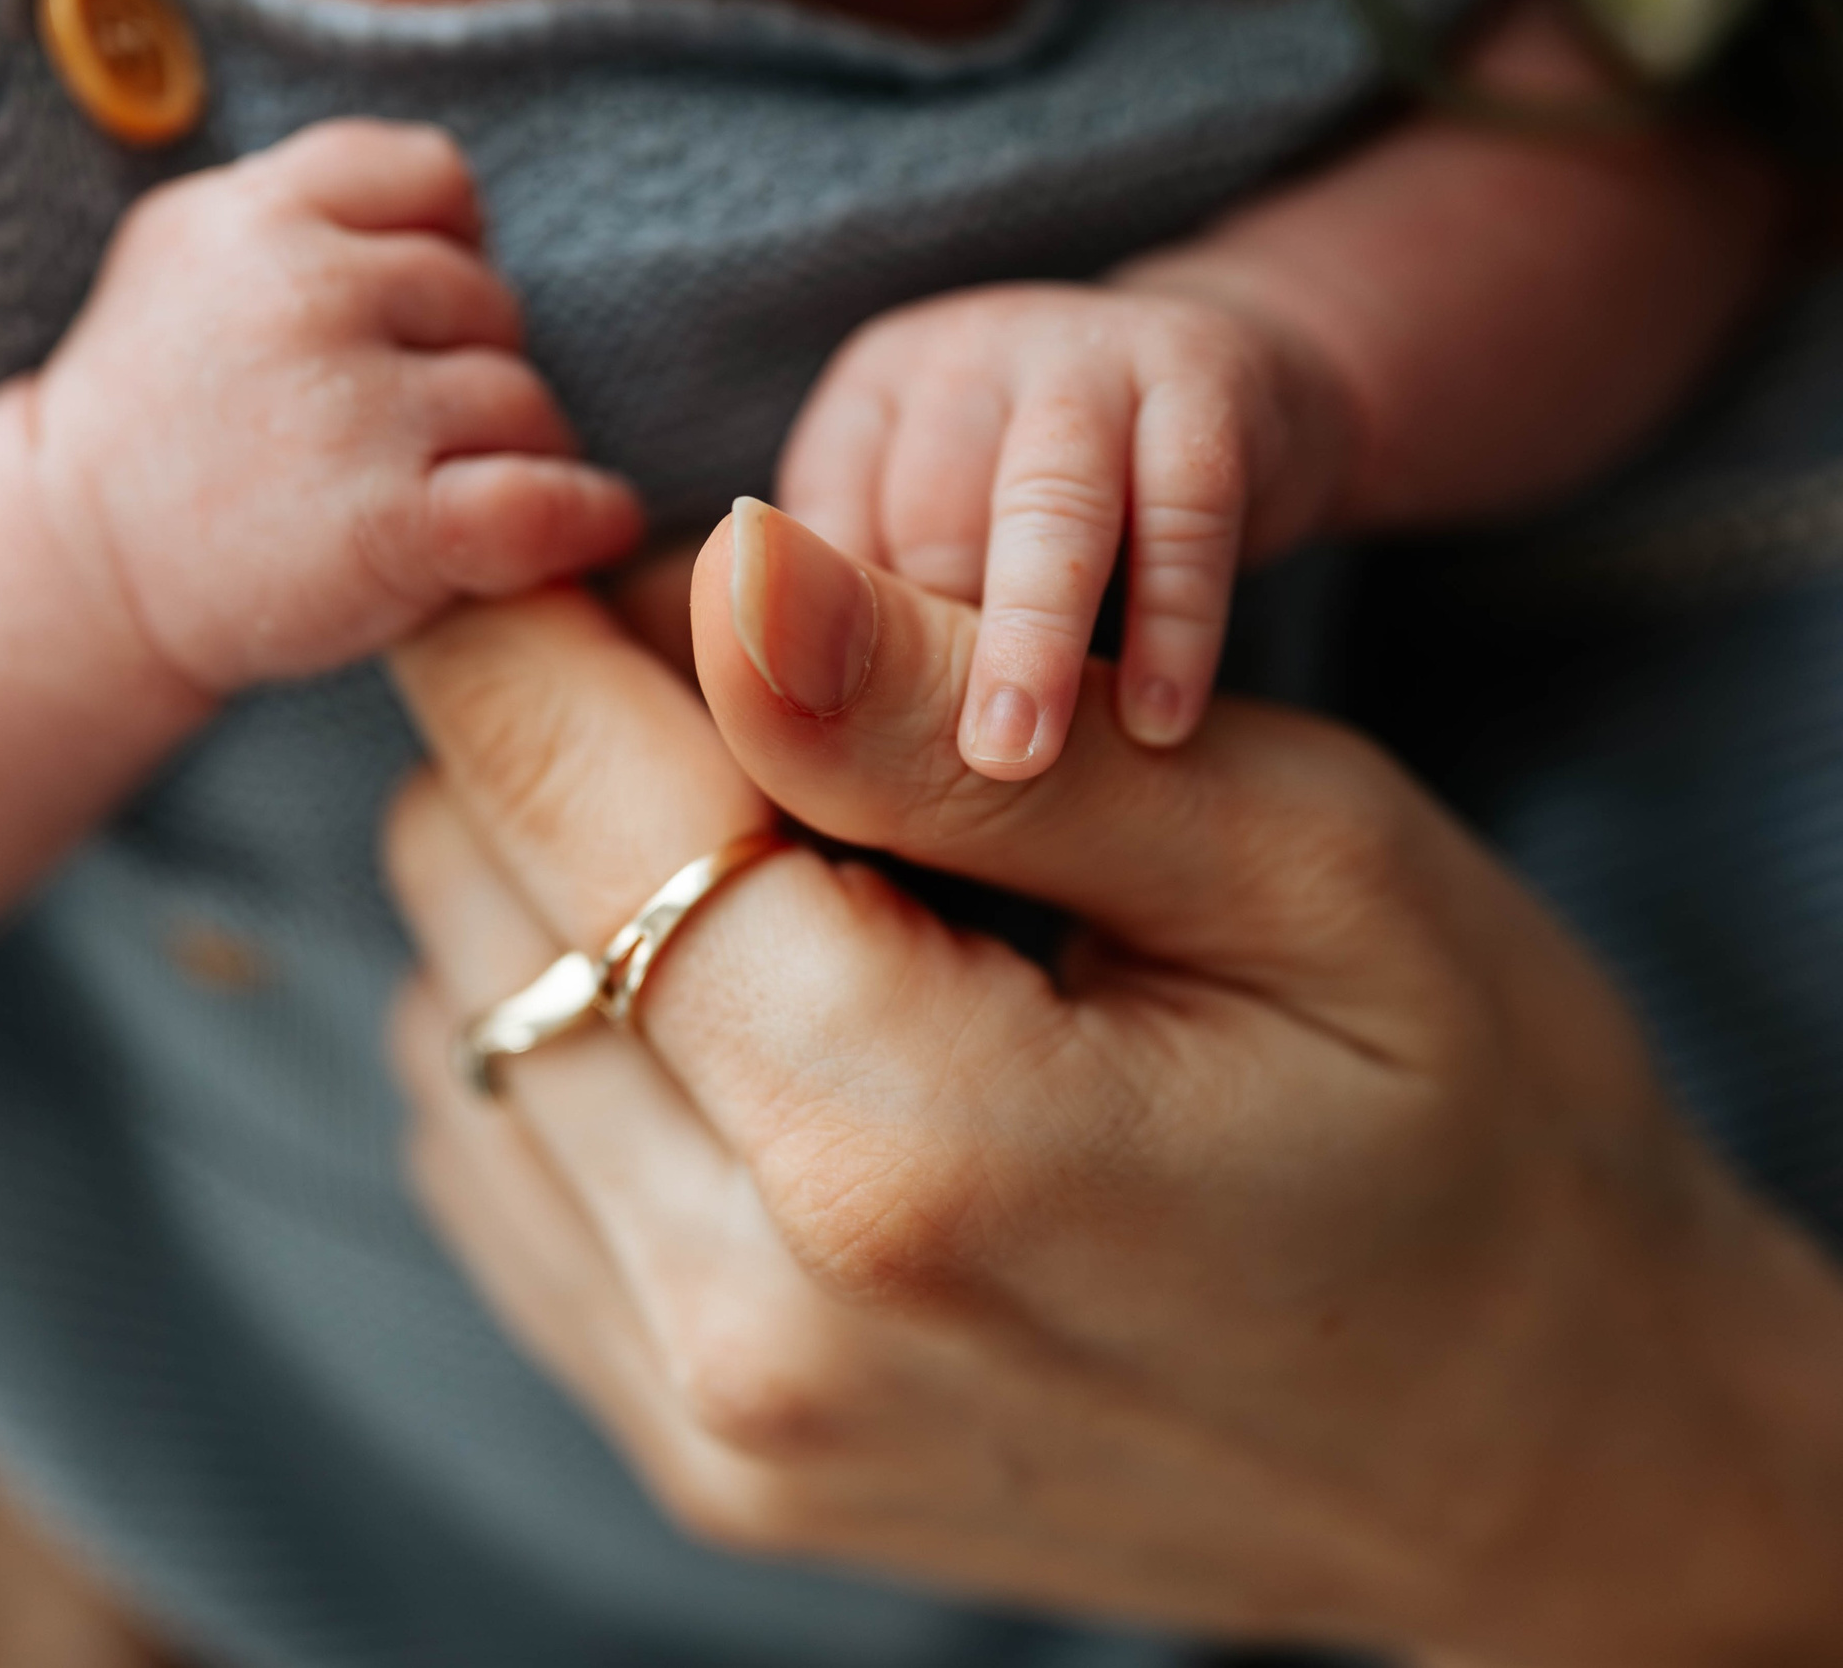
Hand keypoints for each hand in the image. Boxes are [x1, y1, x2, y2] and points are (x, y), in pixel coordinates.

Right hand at [31, 118, 641, 694]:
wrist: (81, 571)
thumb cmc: (158, 423)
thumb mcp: (190, 256)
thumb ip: (312, 215)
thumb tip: (468, 224)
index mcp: (258, 213)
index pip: (435, 179)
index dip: (449, 248)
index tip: (417, 319)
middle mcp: (304, 293)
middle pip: (488, 299)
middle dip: (470, 365)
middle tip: (411, 435)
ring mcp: (350, 410)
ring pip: (522, 401)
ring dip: (515, 452)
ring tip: (445, 494)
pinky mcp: (390, 524)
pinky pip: (546, 499)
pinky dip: (586, 514)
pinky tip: (592, 524)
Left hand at [378, 505, 1842, 1663]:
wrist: (1522, 1452)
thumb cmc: (1466, 1120)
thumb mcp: (1294, 856)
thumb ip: (974, 720)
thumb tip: (731, 565)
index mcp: (907, 1144)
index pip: (564, 795)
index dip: (519, 620)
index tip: (552, 526)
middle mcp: (752, 1314)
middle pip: (476, 902)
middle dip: (559, 740)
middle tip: (762, 696)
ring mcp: (707, 1413)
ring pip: (460, 1027)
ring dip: (555, 890)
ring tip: (784, 866)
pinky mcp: (695, 1454)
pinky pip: (503, 1173)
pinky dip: (571, 1037)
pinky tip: (742, 1013)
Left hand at [776, 283, 1346, 774]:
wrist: (1249, 394)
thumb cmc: (1049, 517)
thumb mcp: (943, 544)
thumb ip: (874, 624)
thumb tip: (799, 745)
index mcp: (870, 396)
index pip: (821, 530)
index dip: (833, 652)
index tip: (836, 760)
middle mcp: (963, 357)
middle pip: (924, 514)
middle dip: (924, 653)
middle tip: (918, 778)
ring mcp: (1085, 354)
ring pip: (1045, 504)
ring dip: (1026, 639)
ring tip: (1015, 757)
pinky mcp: (1208, 375)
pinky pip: (1185, 512)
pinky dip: (1170, 625)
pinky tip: (1155, 724)